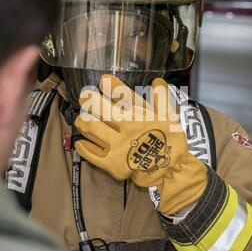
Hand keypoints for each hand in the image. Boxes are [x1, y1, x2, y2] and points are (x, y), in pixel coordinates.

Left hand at [75, 75, 207, 214]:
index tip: (103, 80)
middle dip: (88, 99)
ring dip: (83, 120)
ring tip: (81, 119)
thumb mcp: (170, 117)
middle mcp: (125, 127)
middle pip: (99, 108)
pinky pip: (91, 154)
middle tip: (84, 97)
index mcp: (139, 115)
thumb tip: (156, 81)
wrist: (171, 170)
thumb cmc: (171, 141)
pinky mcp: (112, 163)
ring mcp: (117, 146)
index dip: (109, 84)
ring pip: (91, 128)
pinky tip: (80, 142)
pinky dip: (83, 146)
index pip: (120, 93)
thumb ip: (162, 98)